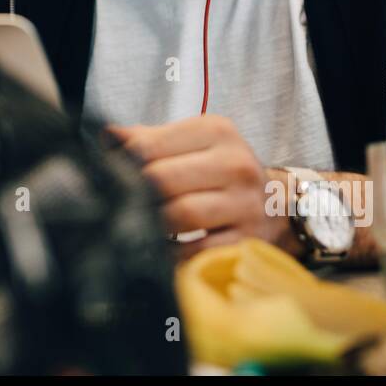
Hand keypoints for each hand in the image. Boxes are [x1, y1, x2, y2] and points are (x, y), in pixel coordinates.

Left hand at [110, 114, 302, 261]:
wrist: (278, 203)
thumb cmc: (221, 170)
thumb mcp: (193, 143)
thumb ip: (149, 139)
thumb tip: (107, 136)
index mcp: (216, 131)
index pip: (150, 145)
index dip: (123, 162)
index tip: (111, 175)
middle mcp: (234, 164)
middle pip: (162, 180)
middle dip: (136, 196)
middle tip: (121, 205)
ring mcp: (244, 203)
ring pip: (180, 215)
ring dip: (153, 225)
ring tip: (141, 225)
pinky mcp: (247, 239)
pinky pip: (198, 251)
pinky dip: (174, 254)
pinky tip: (163, 249)